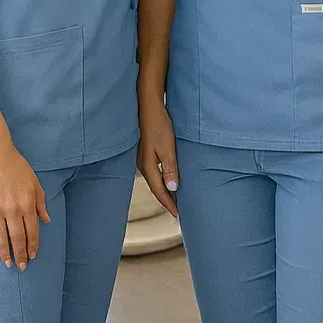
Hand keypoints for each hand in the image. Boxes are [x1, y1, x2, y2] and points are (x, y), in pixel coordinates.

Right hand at [0, 143, 49, 269]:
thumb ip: (40, 202)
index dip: (32, 245)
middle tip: (21, 267)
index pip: (32, 230)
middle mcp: (12, 209)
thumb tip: (46, 220)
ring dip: (4, 251)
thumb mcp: (34, 181)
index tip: (32, 256)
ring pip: (1, 236)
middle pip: (17, 237)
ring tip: (7, 262)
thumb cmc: (16, 166)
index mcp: (27, 203)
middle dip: (20, 254)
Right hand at [137, 100, 178, 218]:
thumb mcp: (167, 147)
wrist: (148, 107)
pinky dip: (163, 180)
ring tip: (175, 199)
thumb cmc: (159, 125)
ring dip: (165, 191)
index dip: (170, 204)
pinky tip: (169, 179)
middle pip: (156, 188)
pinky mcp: (147, 153)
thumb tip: (173, 189)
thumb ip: (170, 168)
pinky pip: (155, 172)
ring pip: (155, 180)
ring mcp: (144, 159)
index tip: (179, 216)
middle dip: (167, 201)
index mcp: (148, 167)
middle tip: (179, 212)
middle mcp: (143, 165)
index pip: (160, 192)